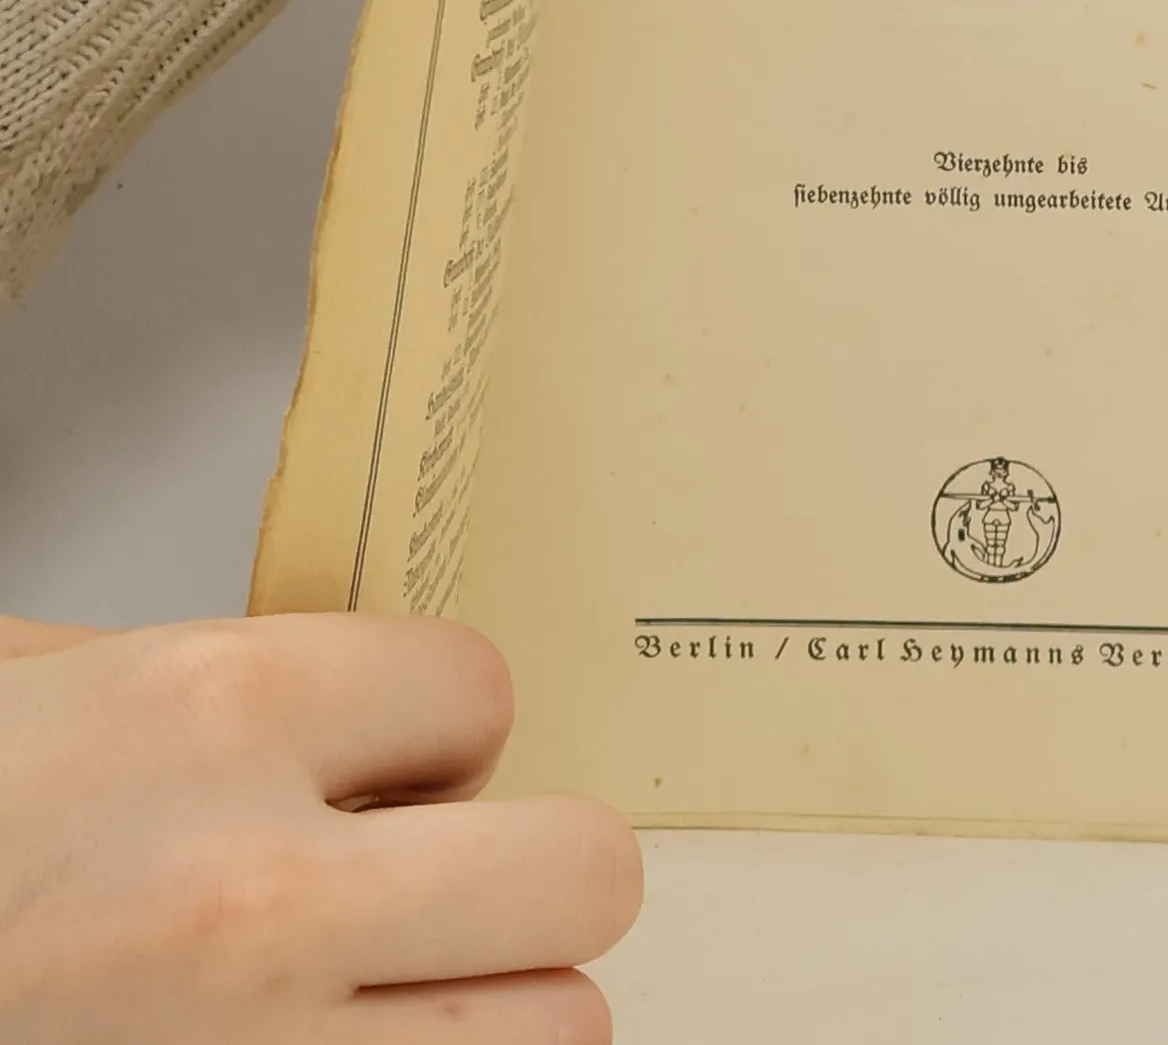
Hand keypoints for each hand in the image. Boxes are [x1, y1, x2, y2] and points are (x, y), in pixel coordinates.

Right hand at [0, 615, 641, 1042]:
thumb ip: (198, 687)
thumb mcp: (22, 693)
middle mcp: (257, 898)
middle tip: (437, 882)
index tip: (388, 759)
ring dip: (494, 1012)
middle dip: (525, 871)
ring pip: (559, 1038)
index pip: (479, 685)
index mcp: (204, 719)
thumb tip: (350, 708)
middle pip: (583, 871)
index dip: (437, 723)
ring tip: (397, 997)